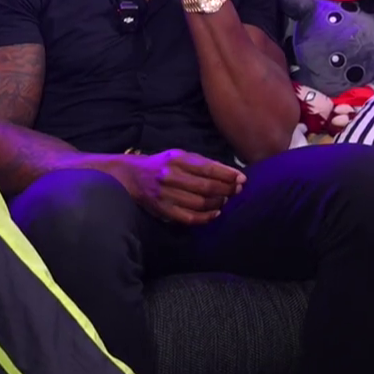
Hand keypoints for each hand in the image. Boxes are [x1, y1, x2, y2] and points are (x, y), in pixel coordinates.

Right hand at [115, 149, 244, 224]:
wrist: (131, 176)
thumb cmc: (162, 165)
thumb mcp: (179, 156)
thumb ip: (202, 163)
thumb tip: (231, 173)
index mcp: (176, 159)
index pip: (207, 168)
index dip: (227, 175)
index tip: (242, 179)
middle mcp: (170, 176)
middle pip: (206, 187)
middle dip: (226, 190)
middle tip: (236, 191)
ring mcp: (166, 195)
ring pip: (200, 203)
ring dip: (217, 203)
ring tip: (225, 200)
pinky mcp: (163, 210)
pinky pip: (189, 217)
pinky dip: (205, 217)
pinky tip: (215, 214)